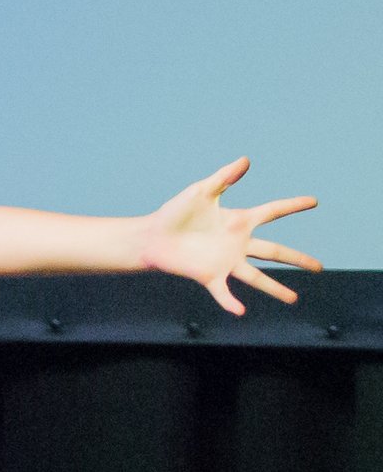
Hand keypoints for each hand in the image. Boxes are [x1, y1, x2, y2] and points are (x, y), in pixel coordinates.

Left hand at [138, 157, 321, 313]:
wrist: (151, 236)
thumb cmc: (175, 213)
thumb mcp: (201, 191)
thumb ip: (224, 177)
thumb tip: (246, 160)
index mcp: (238, 221)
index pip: (272, 211)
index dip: (293, 206)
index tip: (314, 201)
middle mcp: (237, 243)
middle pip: (274, 251)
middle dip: (297, 259)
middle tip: (319, 267)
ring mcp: (225, 261)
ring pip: (256, 277)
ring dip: (275, 289)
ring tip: (293, 299)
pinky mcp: (209, 275)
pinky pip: (223, 291)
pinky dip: (230, 301)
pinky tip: (240, 311)